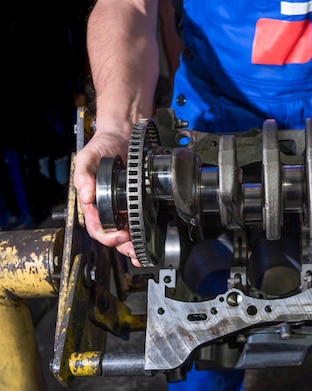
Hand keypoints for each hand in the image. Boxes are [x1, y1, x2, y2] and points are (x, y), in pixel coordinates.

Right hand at [73, 131, 142, 266]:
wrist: (121, 136)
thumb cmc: (101, 147)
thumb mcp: (87, 158)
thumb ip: (83, 176)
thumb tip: (86, 195)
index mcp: (92, 203)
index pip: (97, 227)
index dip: (107, 235)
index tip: (120, 235)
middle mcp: (107, 208)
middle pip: (113, 235)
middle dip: (123, 246)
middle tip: (135, 251)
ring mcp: (122, 207)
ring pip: (126, 233)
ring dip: (133, 245)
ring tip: (143, 254)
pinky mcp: (136, 203)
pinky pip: (138, 221)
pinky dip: (143, 233)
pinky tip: (149, 240)